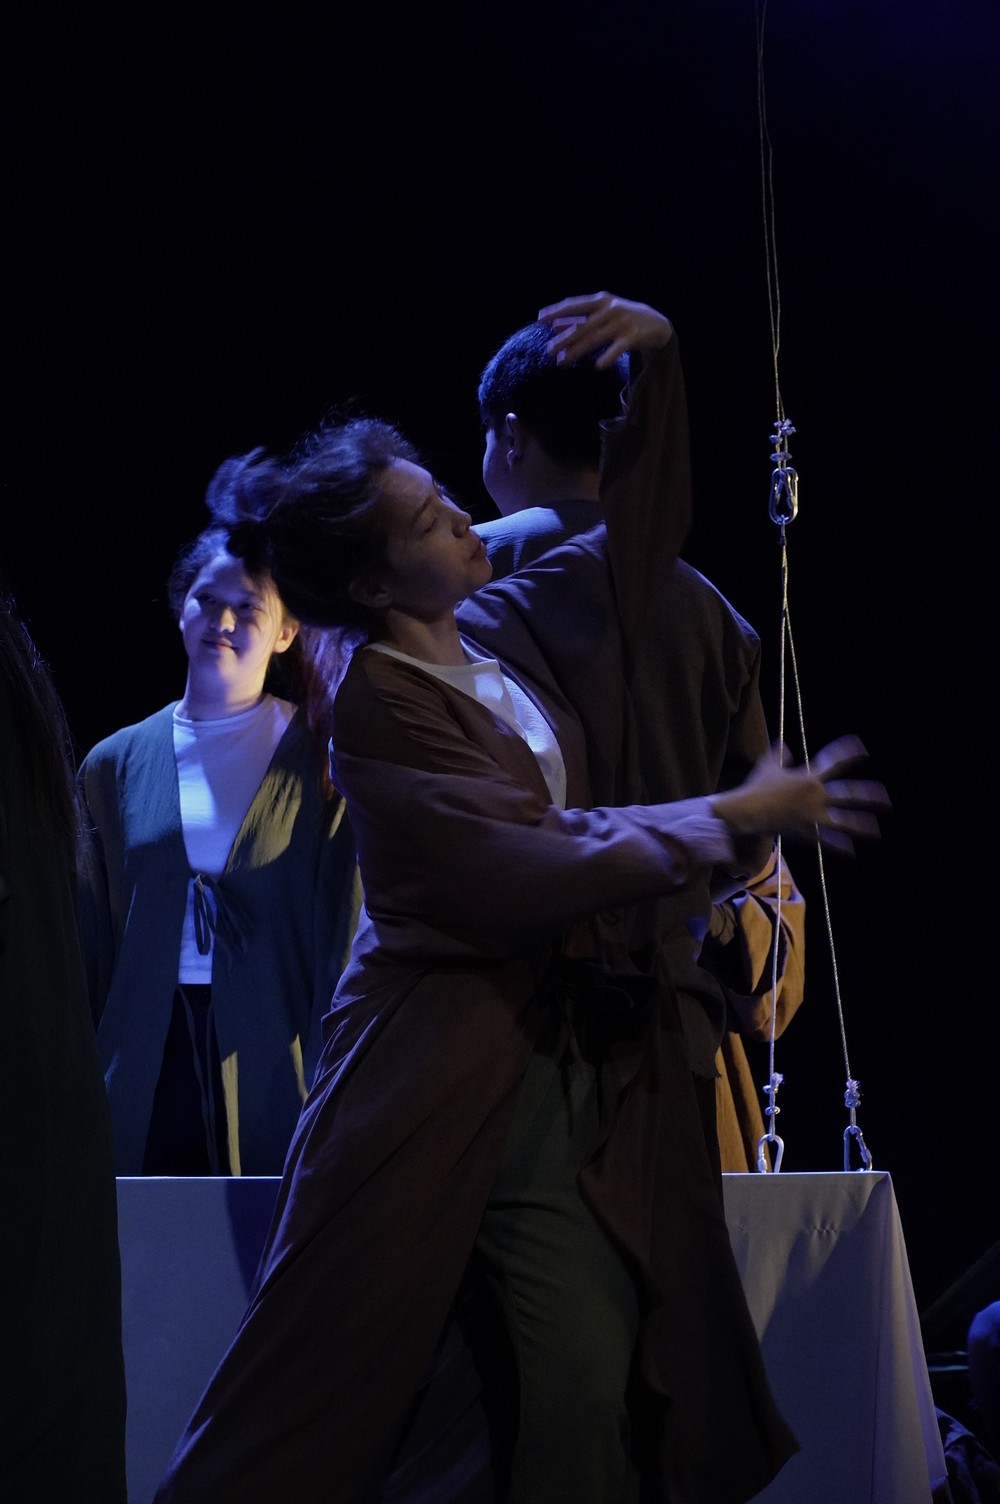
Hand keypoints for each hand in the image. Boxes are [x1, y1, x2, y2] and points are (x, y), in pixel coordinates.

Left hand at [536, 291, 672, 368]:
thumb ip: (580, 320)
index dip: (557, 311)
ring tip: (562, 362)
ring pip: (595, 338)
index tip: (540, 318)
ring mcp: (622, 322)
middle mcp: (610, 309)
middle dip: (564, 338)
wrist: (656, 324)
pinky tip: (598, 367)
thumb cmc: (623, 319)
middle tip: (548, 350)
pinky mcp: (633, 336)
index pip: (574, 304)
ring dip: (577, 351)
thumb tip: (554, 326)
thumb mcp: (602, 315)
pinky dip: (608, 357)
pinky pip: (617, 348)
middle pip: (582, 325)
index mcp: (601, 301)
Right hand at [711, 736, 890, 855]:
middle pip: (848, 795)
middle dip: (868, 795)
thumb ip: (779, 754)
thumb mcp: (768, 765)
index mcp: (809, 777)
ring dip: (861, 826)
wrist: (748, 812)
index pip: (833, 761)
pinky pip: (827, 841)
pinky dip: (840, 847)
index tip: (863, 750)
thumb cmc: (757, 787)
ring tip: (877, 831)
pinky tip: (852, 853)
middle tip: (885, 797)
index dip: (848, 752)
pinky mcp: (807, 832)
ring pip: (843, 821)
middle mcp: (816, 795)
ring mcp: (813, 816)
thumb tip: (784, 744)